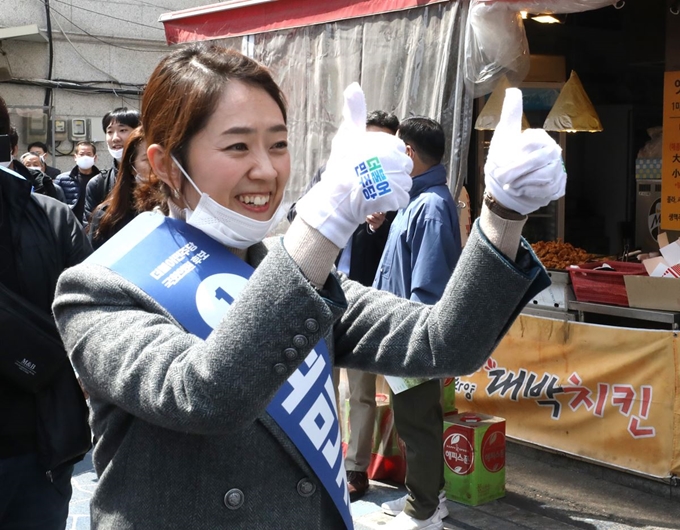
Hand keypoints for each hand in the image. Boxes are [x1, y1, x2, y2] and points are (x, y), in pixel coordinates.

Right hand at [296, 83, 411, 247]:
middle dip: (392, 173)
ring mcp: (398, 179)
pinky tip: (378, 199)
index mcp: (388, 143)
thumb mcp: (348, 136)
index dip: (385, 158)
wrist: (337, 197)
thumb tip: (353, 86)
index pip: (398, 150)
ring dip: (392, 188)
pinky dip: (392, 201)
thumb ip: (354, 112)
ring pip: (404, 183)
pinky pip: (402, 198)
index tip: (371, 164)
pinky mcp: (397, 197)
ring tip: (374, 190)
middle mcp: (396, 159)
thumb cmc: (342, 166)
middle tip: (373, 178)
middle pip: (404, 166)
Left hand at [484, 88, 566, 215]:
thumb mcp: (504, 135)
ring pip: (542, 176)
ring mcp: (557, 169)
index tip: (503, 160)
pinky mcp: (557, 186)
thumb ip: (511, 114)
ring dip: (521, 182)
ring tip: (514, 183)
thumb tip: (513, 90)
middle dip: (514, 171)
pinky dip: (530, 192)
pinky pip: (546, 190)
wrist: (504, 189)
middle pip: (535, 161)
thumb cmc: (503, 161)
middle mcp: (552, 151)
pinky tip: (523, 190)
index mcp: (539, 138)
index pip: (529, 143)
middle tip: (503, 177)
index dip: (513, 155)